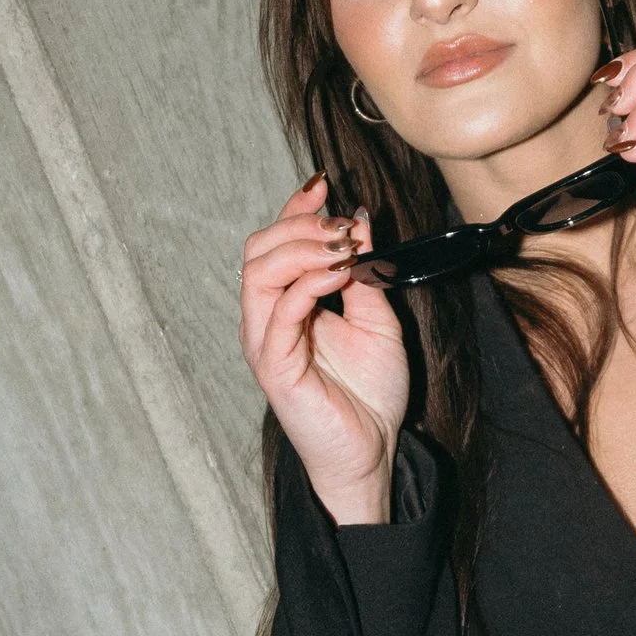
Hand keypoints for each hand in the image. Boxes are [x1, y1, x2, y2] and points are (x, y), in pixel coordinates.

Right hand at [239, 178, 412, 521]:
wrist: (373, 451)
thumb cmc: (369, 393)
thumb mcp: (377, 318)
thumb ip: (366, 272)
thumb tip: (361, 221)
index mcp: (287, 305)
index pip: (274, 243)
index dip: (295, 210)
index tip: (325, 184)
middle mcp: (268, 319)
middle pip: (258, 249)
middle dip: (300, 225)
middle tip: (343, 226)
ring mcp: (266, 342)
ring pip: (259, 272)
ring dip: (303, 248)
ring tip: (344, 247)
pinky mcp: (274, 366)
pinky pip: (280, 311)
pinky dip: (310, 282)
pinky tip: (342, 273)